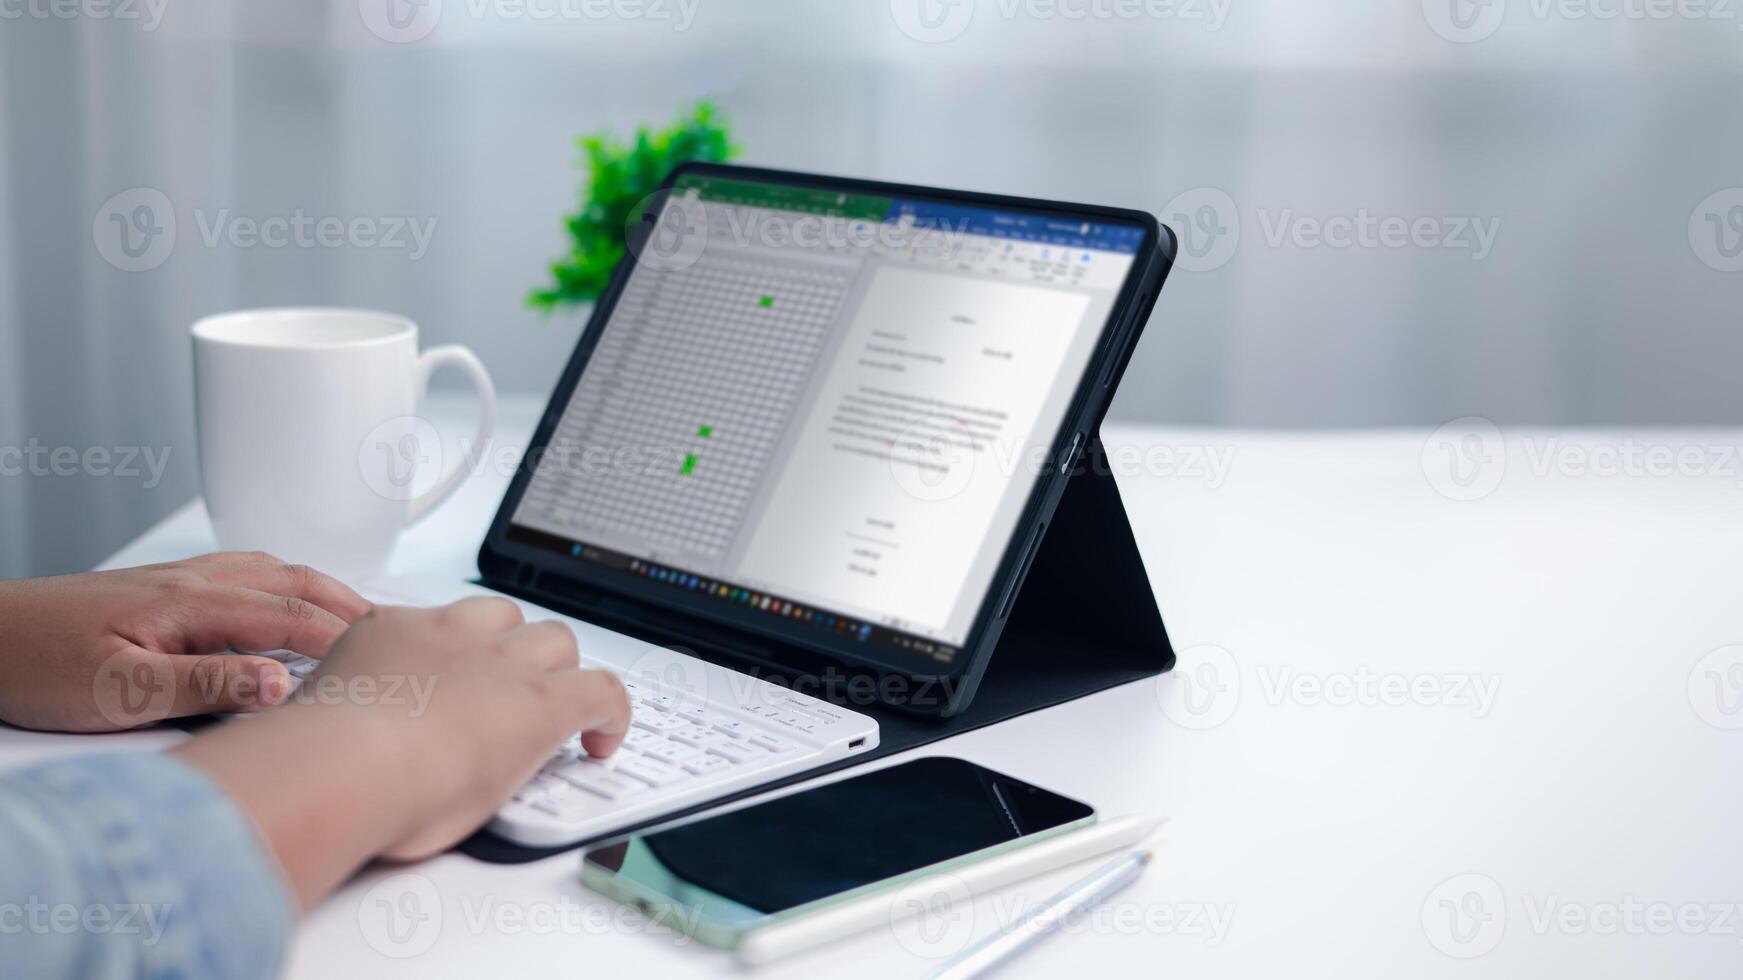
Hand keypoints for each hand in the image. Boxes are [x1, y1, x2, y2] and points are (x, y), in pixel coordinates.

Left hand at [0, 552, 371, 732]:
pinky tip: (277, 609)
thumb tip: (282, 684)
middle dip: (347, 602)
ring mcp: (173, 581)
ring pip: (268, 571)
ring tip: (351, 617)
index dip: (346, 638)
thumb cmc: (33, 664)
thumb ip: (204, 686)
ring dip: (317, 590)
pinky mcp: (156, 592)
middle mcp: (190, 581)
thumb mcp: (118, 692)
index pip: (292, 615)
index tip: (388, 660)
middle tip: (390, 631)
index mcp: (190, 602)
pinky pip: (240, 576)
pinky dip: (280, 588)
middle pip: (293, 579)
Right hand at [173, 596, 631, 906]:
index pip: (437, 623)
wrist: (344, 763)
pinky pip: (604, 690)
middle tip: (513, 692)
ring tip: (556, 713)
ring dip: (559, 672)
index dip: (457, 647)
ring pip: (555, 641)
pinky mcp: (544, 702)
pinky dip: (612, 713)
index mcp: (392, 633)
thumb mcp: (321, 718)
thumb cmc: (314, 762)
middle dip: (514, 649)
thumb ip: (338, 715)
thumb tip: (331, 742)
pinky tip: (604, 742)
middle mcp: (451, 636)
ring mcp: (502, 663)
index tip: (456, 673)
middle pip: (505, 618)